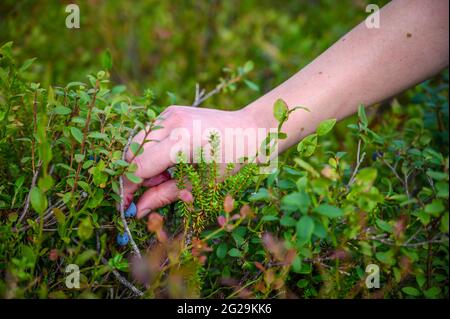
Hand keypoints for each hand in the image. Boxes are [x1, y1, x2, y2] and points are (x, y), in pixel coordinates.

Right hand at [122, 105, 266, 218]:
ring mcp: (169, 112)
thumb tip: (138, 211)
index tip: (126, 205)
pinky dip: (152, 151)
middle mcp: (172, 121)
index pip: (140, 165)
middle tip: (161, 186)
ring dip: (144, 163)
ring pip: (138, 142)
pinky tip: (172, 160)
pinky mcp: (170, 111)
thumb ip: (166, 196)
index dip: (129, 188)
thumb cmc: (235, 161)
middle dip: (138, 175)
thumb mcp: (202, 184)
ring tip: (170, 173)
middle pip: (133, 152)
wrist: (252, 131)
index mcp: (183, 140)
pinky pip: (148, 134)